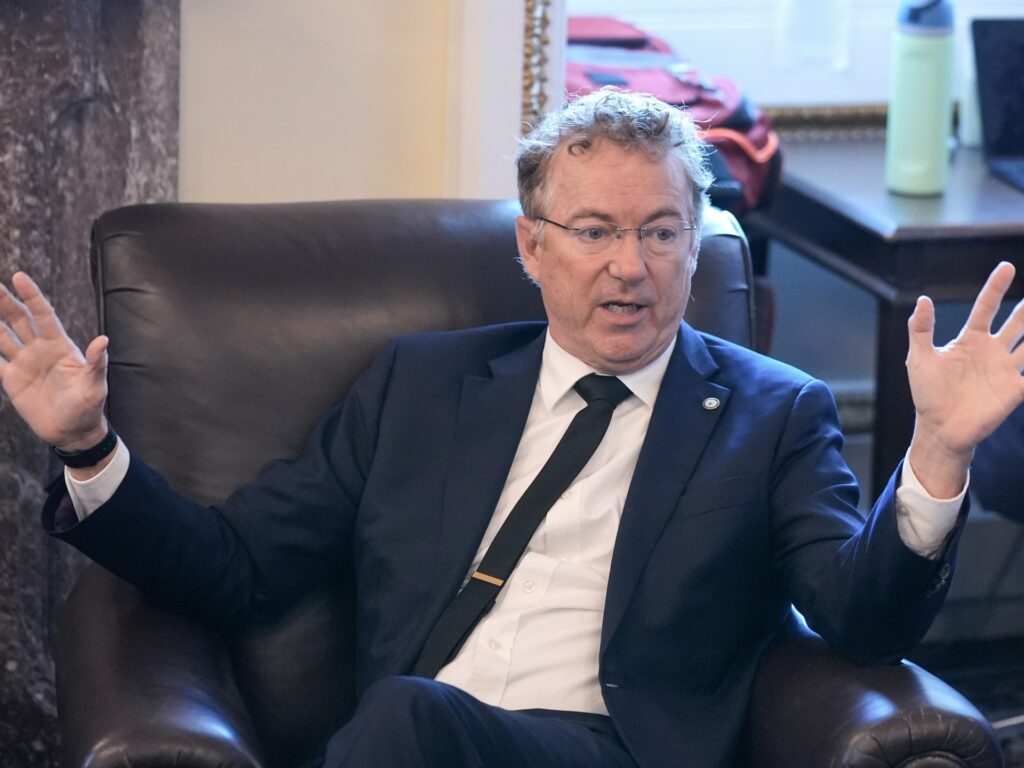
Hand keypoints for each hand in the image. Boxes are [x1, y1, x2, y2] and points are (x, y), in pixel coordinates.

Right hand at [0, 272, 108, 449]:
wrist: (73, 432)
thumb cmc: (88, 407)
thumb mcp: (95, 386)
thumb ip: (97, 363)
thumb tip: (104, 340)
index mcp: (60, 346)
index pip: (44, 315)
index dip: (32, 296)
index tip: (19, 277)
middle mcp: (40, 350)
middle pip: (19, 320)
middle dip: (5, 302)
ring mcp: (24, 363)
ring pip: (2, 336)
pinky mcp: (12, 380)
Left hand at [906, 262, 1023, 496]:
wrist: (939, 428)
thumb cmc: (927, 393)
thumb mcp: (919, 358)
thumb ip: (921, 329)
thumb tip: (923, 299)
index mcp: (970, 340)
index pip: (986, 308)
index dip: (996, 288)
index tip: (1006, 267)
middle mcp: (992, 351)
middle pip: (1017, 323)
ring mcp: (1005, 369)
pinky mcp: (1015, 390)